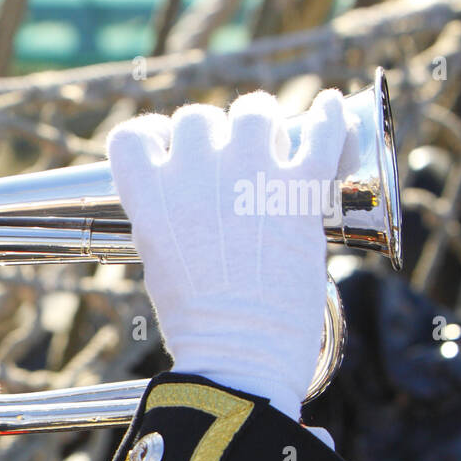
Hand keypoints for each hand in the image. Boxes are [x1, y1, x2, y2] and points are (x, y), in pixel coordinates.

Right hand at [107, 89, 353, 421]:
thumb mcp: (159, 264)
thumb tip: (189, 198)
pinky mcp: (299, 188)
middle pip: (196, 119)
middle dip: (210, 132)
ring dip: (261, 121)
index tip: (166, 145)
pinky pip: (320, 131)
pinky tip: (330, 107)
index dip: (150, 137)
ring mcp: (248, 175)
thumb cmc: (199, 324)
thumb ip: (168, 219)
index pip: (131, 139)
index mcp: (150, 199)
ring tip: (271, 140)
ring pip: (254, 111)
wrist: (242, 352)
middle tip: (226, 154)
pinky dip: (328, 115)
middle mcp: (194, 175)